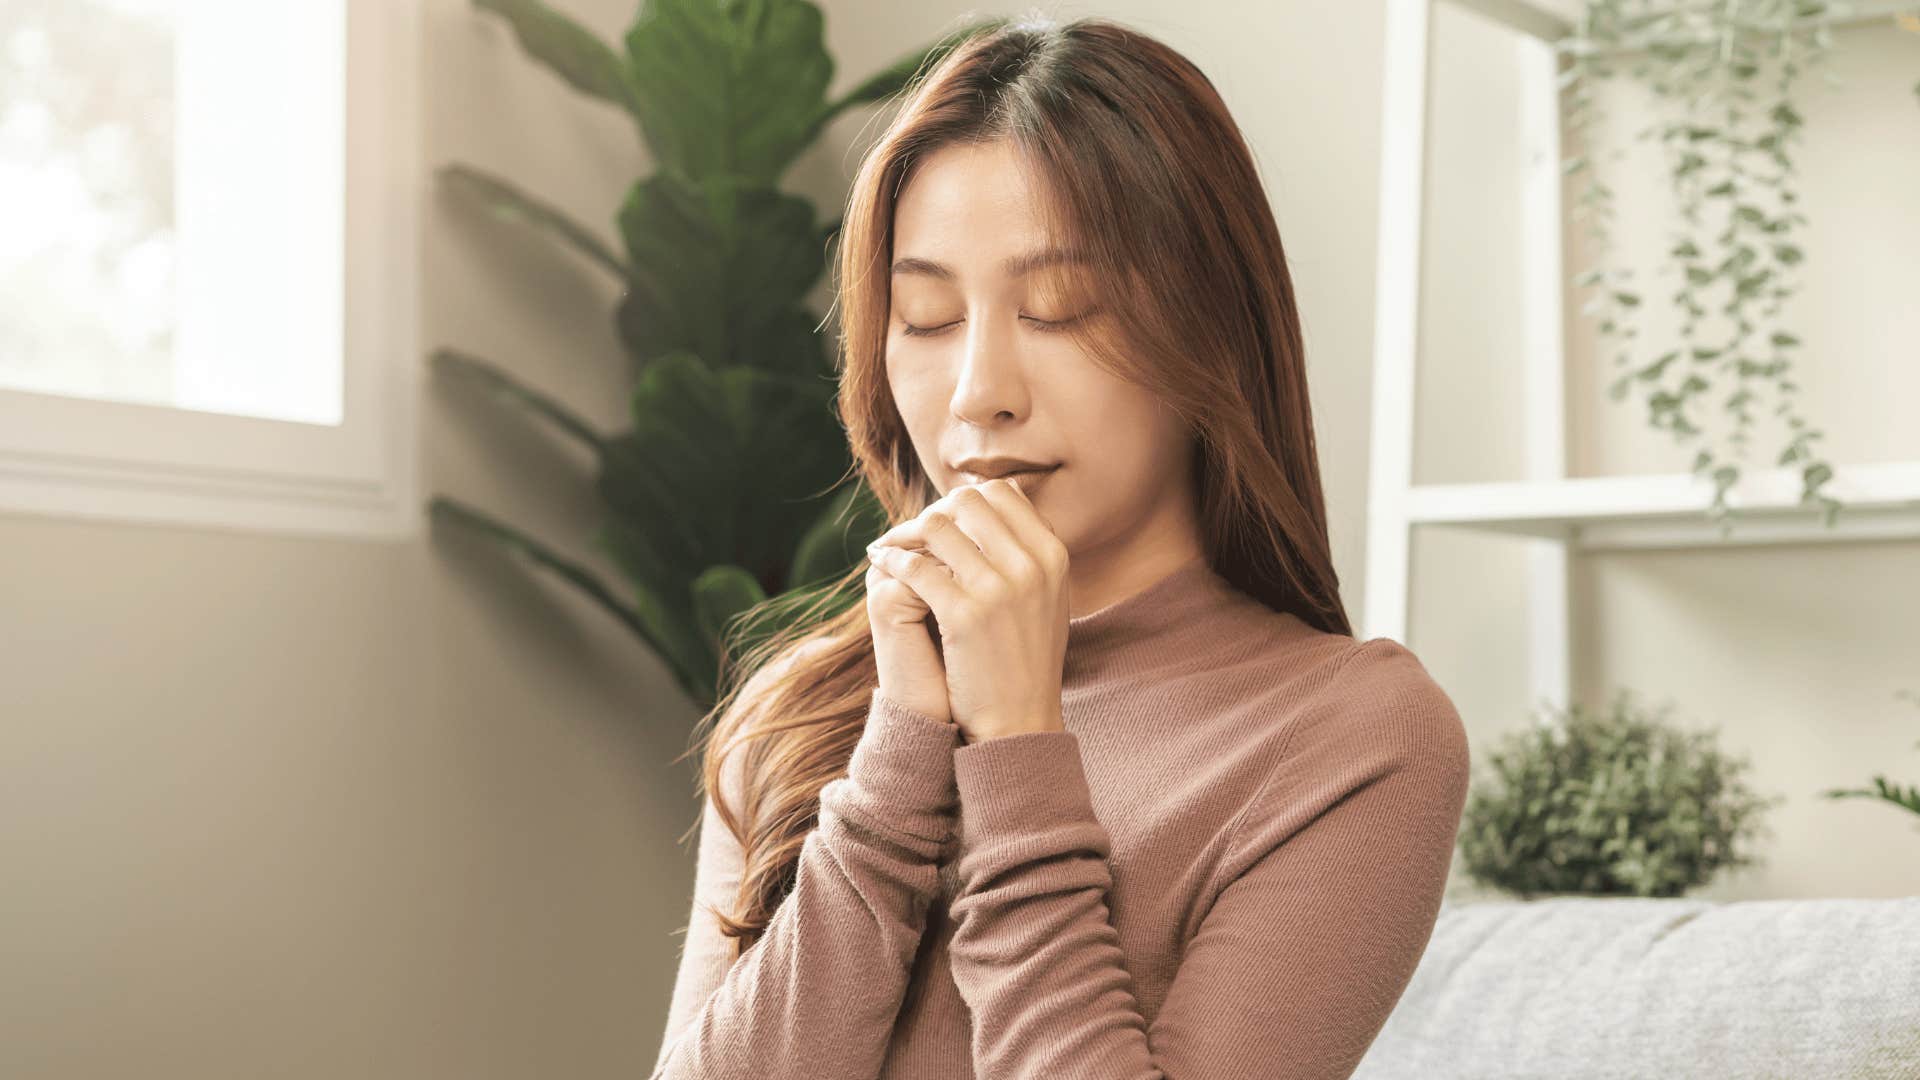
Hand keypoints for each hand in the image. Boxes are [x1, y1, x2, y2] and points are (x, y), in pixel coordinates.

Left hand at [864, 478, 1069, 744]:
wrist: (1019, 720)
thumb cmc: (1025, 660)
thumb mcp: (1046, 596)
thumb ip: (1029, 549)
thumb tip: (1005, 493)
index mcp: (1053, 556)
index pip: (1002, 494)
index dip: (965, 500)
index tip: (943, 519)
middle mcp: (1031, 566)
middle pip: (967, 501)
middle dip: (932, 511)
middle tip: (910, 532)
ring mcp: (999, 590)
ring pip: (936, 526)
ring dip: (905, 532)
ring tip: (890, 546)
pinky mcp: (965, 615)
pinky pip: (916, 566)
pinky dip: (893, 560)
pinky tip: (883, 565)